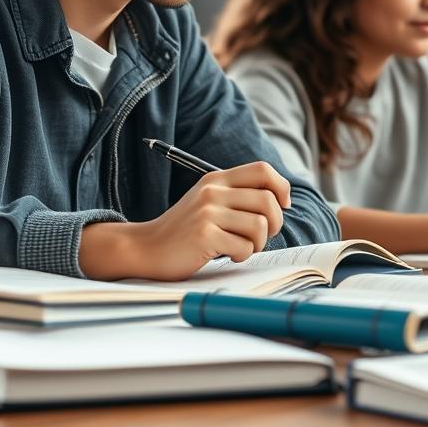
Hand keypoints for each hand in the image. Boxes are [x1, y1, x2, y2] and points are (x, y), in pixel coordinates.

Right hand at [80, 162, 289, 279]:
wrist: (146, 248)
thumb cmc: (184, 230)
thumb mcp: (208, 202)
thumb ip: (236, 196)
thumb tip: (280, 202)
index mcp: (217, 179)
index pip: (263, 170)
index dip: (281, 188)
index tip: (282, 206)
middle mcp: (213, 191)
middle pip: (268, 200)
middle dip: (274, 223)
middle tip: (261, 236)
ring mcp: (208, 212)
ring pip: (260, 225)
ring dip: (257, 243)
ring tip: (241, 247)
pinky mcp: (204, 235)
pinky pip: (244, 247)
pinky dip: (241, 256)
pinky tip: (226, 255)